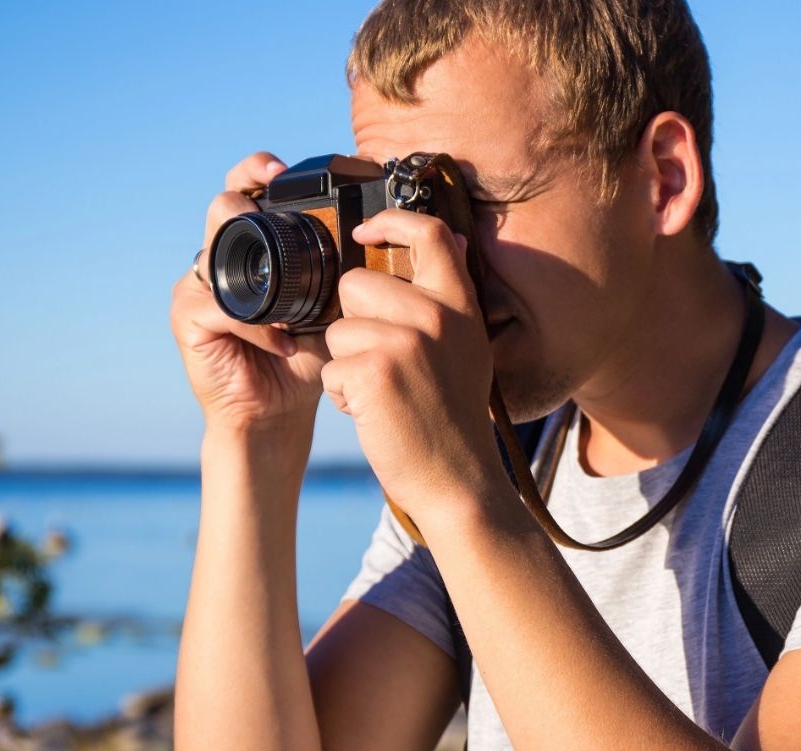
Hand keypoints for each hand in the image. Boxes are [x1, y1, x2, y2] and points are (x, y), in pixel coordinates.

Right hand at [169, 152, 329, 438]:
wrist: (278, 412)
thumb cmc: (305, 357)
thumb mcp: (333, 308)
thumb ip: (348, 273)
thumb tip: (394, 237)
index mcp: (251, 248)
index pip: (243, 191)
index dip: (255, 170)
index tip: (280, 169)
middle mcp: (219, 260)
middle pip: (222, 207)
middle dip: (245, 200)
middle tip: (270, 206)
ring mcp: (198, 288)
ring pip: (214, 252)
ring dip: (257, 273)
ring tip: (290, 303)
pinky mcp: (190, 320)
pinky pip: (222, 309)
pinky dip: (259, 326)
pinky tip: (285, 343)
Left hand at [320, 210, 503, 515]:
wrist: (457, 479)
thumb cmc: (452, 416)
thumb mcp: (468, 347)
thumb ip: (450, 299)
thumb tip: (448, 240)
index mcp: (459, 305)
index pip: (430, 233)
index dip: (391, 220)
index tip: (364, 231)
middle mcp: (436, 316)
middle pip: (355, 283)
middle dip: (351, 320)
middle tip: (377, 359)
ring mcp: (406, 342)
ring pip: (336, 329)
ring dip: (345, 362)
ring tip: (378, 392)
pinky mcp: (375, 373)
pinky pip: (332, 367)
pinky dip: (342, 394)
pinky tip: (372, 412)